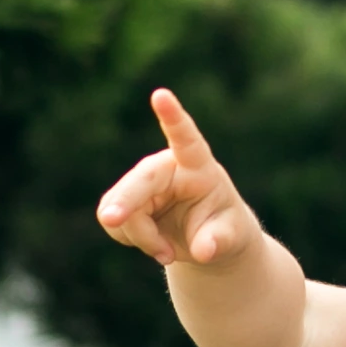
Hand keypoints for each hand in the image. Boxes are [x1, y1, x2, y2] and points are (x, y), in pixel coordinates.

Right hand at [93, 88, 261, 271]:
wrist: (208, 240)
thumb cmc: (224, 229)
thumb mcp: (231, 239)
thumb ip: (218, 242)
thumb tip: (205, 251)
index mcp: (198, 165)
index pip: (185, 138)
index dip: (172, 117)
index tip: (161, 95)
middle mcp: (166, 167)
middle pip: (138, 183)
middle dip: (124, 202)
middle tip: (113, 220)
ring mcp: (142, 183)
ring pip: (120, 209)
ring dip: (139, 237)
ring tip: (167, 251)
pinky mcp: (125, 199)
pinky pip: (115, 222)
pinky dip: (130, 240)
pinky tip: (153, 245)